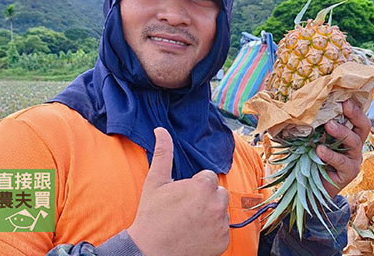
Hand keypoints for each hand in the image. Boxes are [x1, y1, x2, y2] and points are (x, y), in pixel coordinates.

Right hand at [127, 127, 229, 255]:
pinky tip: (196, 234)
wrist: (150, 251)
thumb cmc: (152, 215)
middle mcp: (216, 204)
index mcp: (203, 186)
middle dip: (206, 198)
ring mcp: (221, 224)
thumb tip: (160, 129)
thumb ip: (163, 153)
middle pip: (218, 193)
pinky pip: (222, 229)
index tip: (182, 197)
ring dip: (210, 213)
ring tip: (190, 222)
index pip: (208, 178)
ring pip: (221, 210)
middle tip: (186, 209)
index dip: (194, 186)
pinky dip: (213, 232)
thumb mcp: (156, 182)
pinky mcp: (223, 241)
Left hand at [316, 100, 370, 197]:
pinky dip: (331, 155)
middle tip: (343, 105)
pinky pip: (342, 162)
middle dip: (355, 114)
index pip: (356, 118)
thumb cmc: (312, 160)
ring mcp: (353, 160)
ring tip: (329, 125)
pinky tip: (319, 149)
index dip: (353, 107)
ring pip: (354, 143)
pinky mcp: (348, 174)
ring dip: (341, 132)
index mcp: (348, 135)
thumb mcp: (312, 140)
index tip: (344, 97)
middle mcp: (355, 146)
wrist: (311, 189)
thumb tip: (299, 109)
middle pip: (363, 127)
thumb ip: (312, 128)